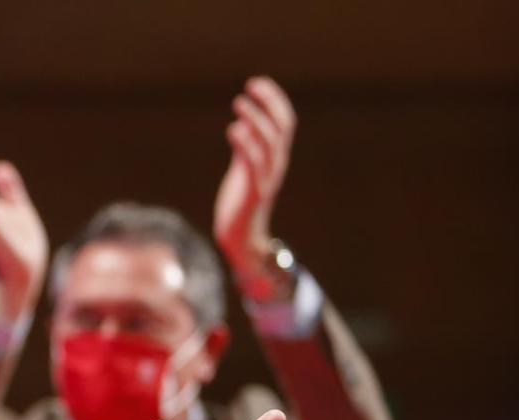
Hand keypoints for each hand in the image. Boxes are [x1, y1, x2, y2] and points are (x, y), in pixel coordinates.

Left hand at [212, 77, 296, 284]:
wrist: (242, 237)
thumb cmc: (242, 201)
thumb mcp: (245, 168)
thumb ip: (247, 146)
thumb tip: (245, 121)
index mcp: (276, 157)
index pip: (285, 122)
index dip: (274, 100)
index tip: (257, 83)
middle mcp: (276, 165)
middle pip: (281, 127)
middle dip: (269, 103)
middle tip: (250, 86)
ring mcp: (267, 179)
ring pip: (269, 142)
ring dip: (255, 119)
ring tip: (239, 104)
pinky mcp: (254, 193)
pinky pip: (254, 165)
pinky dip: (246, 145)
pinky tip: (234, 130)